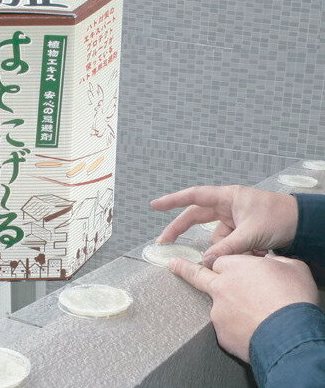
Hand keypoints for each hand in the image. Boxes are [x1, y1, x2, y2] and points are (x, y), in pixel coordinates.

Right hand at [151, 185, 297, 266]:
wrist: (302, 222)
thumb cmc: (279, 216)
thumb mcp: (251, 233)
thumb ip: (227, 248)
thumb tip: (206, 262)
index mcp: (227, 197)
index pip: (193, 196)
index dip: (172, 201)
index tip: (155, 205)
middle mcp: (226, 205)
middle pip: (196, 217)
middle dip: (181, 229)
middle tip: (164, 241)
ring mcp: (232, 217)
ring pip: (215, 236)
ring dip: (227, 248)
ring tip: (252, 249)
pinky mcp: (239, 229)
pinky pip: (228, 242)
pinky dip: (236, 250)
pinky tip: (257, 251)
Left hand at [169, 254, 318, 361]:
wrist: (289, 334)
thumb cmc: (291, 299)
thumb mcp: (292, 268)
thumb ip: (276, 262)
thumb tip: (273, 263)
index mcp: (235, 266)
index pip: (221, 261)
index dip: (227, 265)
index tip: (230, 268)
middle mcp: (221, 286)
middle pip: (197, 274)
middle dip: (182, 268)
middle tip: (172, 264)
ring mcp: (218, 311)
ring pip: (218, 307)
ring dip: (229, 310)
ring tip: (252, 316)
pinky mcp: (221, 333)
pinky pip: (227, 329)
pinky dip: (237, 330)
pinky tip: (252, 331)